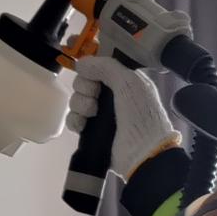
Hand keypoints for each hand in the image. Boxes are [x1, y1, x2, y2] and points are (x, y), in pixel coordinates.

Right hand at [69, 56, 178, 181]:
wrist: (142, 152)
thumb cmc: (140, 114)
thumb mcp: (129, 82)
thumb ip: (106, 66)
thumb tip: (81, 63)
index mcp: (125, 80)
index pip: (100, 65)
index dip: (90, 66)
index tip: (85, 66)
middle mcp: (113, 95)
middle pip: (84, 81)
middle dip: (85, 87)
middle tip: (95, 95)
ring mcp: (102, 114)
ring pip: (77, 99)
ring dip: (80, 104)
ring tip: (92, 114)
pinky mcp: (92, 132)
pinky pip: (74, 119)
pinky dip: (75, 120)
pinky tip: (82, 125)